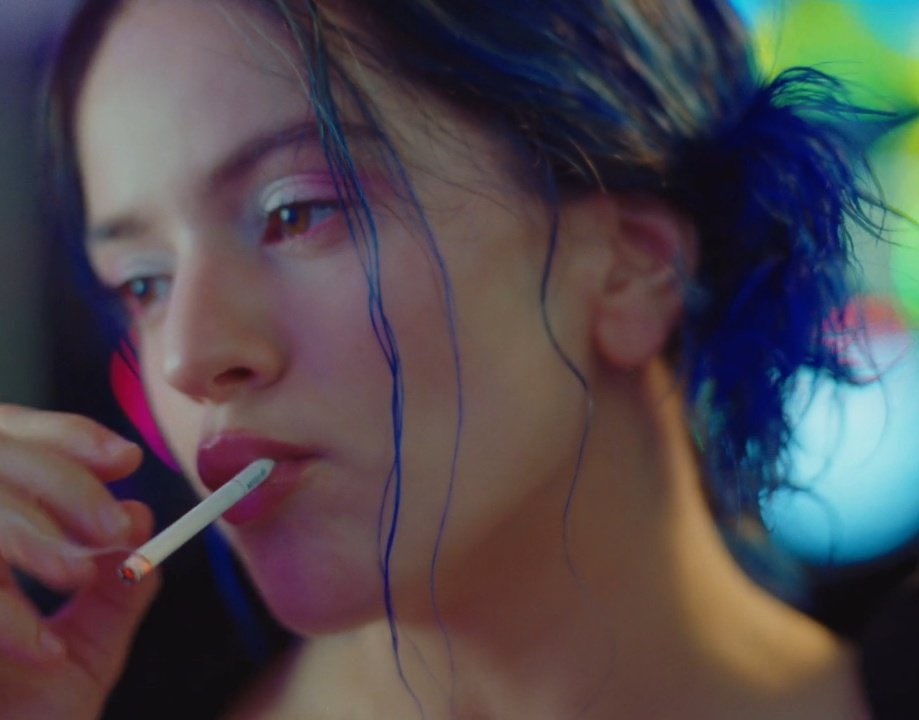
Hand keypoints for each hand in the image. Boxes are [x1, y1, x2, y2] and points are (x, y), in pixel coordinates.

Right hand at [0, 405, 159, 719]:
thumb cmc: (30, 718)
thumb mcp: (84, 650)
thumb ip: (114, 590)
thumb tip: (143, 519)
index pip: (9, 442)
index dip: (62, 437)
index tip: (126, 458)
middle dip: (61, 480)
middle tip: (115, 525)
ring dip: (32, 537)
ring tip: (75, 577)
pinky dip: (9, 619)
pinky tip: (44, 649)